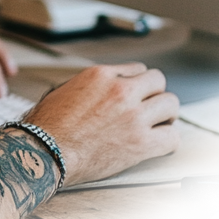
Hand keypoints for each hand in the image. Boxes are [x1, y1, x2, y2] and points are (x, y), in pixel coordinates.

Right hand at [25, 63, 179, 185]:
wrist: (45, 150)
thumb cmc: (48, 125)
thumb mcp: (66, 89)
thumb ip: (92, 86)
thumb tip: (102, 91)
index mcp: (100, 74)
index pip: (136, 69)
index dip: (137, 84)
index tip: (136, 96)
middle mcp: (120, 89)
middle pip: (158, 81)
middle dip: (156, 95)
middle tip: (152, 109)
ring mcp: (133, 115)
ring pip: (171, 105)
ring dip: (166, 116)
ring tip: (160, 126)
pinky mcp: (140, 142)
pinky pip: (172, 136)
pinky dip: (169, 141)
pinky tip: (162, 146)